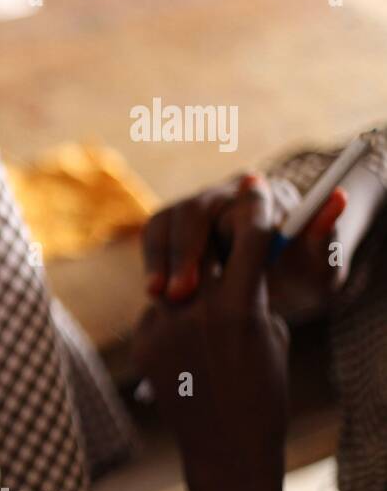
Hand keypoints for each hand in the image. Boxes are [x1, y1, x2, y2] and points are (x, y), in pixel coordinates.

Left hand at [133, 176, 288, 490]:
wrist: (226, 448)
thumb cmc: (262, 391)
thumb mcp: (270, 334)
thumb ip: (251, 292)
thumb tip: (239, 254)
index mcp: (239, 309)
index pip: (249, 237)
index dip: (256, 207)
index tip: (257, 186)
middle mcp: (196, 314)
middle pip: (202, 252)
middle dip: (213, 241)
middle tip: (222, 231)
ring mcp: (163, 330)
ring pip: (173, 283)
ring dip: (189, 285)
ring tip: (207, 317)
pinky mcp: (142, 346)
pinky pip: (156, 314)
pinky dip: (171, 319)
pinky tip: (188, 349)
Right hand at [141, 173, 347, 322]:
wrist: (277, 287)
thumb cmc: (302, 277)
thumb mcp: (320, 267)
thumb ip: (326, 238)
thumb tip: (337, 197)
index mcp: (260, 194)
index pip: (232, 205)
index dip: (220, 235)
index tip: (214, 268)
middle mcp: (222, 195)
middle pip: (189, 212)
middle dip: (181, 253)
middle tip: (178, 294)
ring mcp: (192, 212)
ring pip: (162, 224)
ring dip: (158, 259)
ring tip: (158, 296)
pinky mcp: (171, 231)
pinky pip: (153, 241)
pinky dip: (152, 264)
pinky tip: (157, 294)